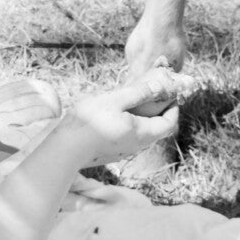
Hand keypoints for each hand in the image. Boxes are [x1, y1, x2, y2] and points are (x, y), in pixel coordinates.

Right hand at [49, 67, 190, 166]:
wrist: (66, 149)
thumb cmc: (90, 122)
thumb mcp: (114, 100)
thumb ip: (139, 92)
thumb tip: (159, 86)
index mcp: (142, 133)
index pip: (169, 123)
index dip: (173, 108)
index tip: (170, 93)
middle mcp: (138, 145)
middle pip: (158, 129)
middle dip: (160, 111)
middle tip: (153, 93)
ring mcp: (126, 151)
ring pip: (144, 134)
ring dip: (145, 118)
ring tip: (134, 100)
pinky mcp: (114, 152)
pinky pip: (131, 138)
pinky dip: (133, 125)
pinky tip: (118, 114)